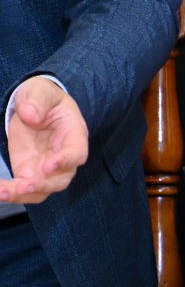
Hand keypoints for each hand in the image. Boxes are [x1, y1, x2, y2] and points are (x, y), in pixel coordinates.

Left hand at [1, 77, 87, 203]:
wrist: (34, 108)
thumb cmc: (44, 99)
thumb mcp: (41, 91)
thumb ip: (38, 101)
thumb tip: (30, 116)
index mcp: (74, 136)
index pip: (76, 153)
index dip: (65, 161)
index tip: (48, 166)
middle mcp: (63, 157)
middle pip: (61, 179)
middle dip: (43, 185)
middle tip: (24, 185)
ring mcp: (46, 169)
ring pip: (41, 190)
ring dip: (24, 195)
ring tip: (3, 193)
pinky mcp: (29, 173)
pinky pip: (22, 189)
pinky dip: (9, 193)